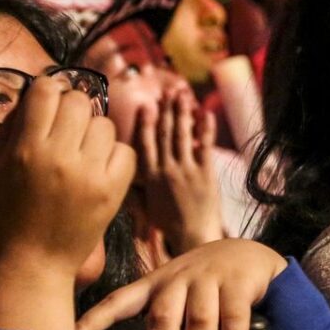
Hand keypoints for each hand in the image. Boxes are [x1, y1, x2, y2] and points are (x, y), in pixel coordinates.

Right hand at [0, 73, 135, 287]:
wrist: (32, 264)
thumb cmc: (6, 214)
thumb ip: (11, 126)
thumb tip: (33, 93)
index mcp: (26, 149)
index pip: (46, 89)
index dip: (46, 91)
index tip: (46, 105)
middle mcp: (60, 157)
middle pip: (79, 101)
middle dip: (70, 109)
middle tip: (64, 130)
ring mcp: (90, 175)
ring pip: (105, 124)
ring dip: (92, 133)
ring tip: (80, 153)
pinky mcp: (112, 192)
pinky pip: (125, 150)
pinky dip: (113, 156)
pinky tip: (97, 169)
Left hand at [74, 238, 287, 329]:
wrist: (249, 256)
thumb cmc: (203, 288)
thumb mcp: (176, 308)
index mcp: (154, 285)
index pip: (118, 301)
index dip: (96, 319)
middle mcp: (177, 277)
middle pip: (161, 317)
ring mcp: (208, 276)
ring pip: (197, 321)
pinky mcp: (237, 281)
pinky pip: (231, 320)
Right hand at [134, 91, 225, 253]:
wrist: (193, 237)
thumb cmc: (170, 225)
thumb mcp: (146, 207)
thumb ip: (136, 188)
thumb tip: (124, 174)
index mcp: (150, 178)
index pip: (145, 144)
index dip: (145, 122)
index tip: (146, 105)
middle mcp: (166, 170)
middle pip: (163, 134)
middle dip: (165, 110)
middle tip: (167, 91)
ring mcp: (186, 171)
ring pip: (181, 135)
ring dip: (181, 112)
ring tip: (182, 94)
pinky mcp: (205, 174)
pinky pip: (204, 146)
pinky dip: (204, 128)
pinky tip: (205, 112)